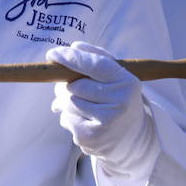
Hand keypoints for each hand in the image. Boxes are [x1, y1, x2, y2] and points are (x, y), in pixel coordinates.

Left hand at [48, 41, 156, 181]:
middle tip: (72, 86)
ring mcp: (106, 123)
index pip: (94, 65)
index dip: (70, 58)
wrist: (132, 138)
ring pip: (66, 102)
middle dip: (65, 84)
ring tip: (82, 105)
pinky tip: (85, 120)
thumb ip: (96, 56)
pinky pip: (65, 119)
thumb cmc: (118, 99)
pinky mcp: (91, 138)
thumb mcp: (116, 75)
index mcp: (127, 83)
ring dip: (65, 101)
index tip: (53, 54)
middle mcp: (119, 103)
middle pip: (73, 86)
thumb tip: (74, 47)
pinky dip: (68, 117)